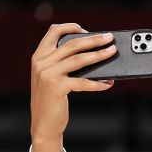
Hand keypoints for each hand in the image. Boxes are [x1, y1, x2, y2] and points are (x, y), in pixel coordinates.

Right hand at [30, 23, 116, 151]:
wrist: (43, 124)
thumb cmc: (52, 100)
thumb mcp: (52, 78)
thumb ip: (62, 64)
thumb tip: (92, 55)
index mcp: (39, 56)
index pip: (53, 32)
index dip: (70, 27)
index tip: (86, 29)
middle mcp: (41, 62)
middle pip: (72, 44)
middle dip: (94, 39)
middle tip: (109, 38)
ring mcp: (48, 74)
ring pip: (79, 59)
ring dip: (99, 55)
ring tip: (112, 53)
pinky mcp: (57, 87)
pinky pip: (83, 82)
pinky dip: (98, 83)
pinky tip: (108, 84)